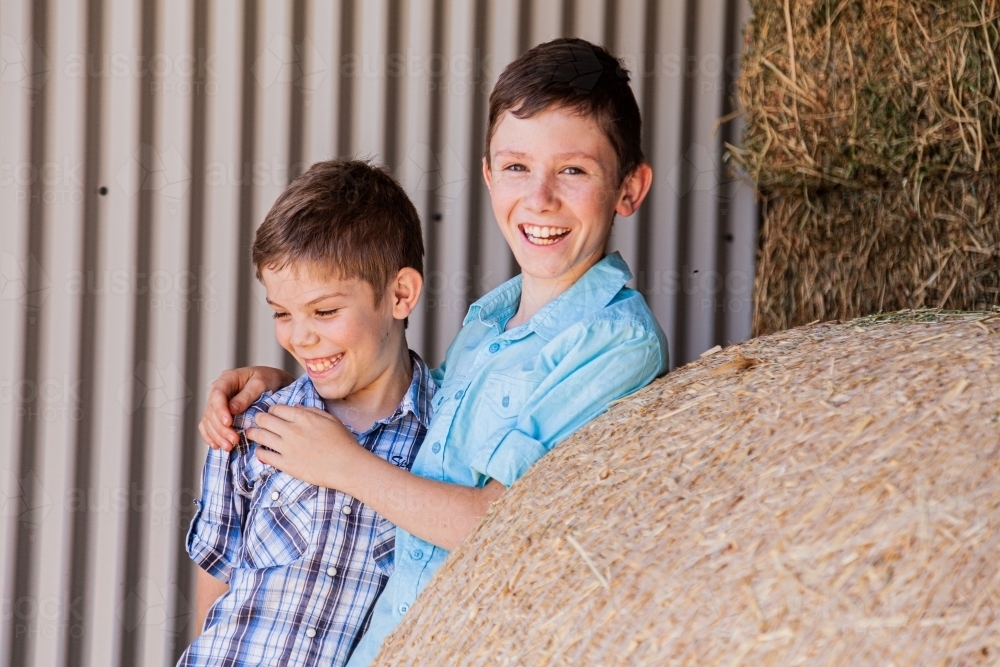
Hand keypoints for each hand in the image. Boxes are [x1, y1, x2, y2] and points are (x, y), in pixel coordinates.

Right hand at [198, 366, 294, 450]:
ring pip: (209, 421)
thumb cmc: (268, 379)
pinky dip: (211, 436)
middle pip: (211, 411)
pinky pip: (208, 425)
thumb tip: (232, 409)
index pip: (217, 395)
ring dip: (217, 435)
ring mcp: (217, 403)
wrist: (274, 382)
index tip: (228, 423)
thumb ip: (247, 396)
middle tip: (233, 440)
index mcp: (226, 379)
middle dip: (221, 428)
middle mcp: (218, 391)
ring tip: (228, 447)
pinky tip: (217, 446)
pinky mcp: (219, 413)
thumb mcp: (261, 384)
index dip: (220, 410)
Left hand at [249, 405, 368, 490]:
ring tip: (252, 434)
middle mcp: (292, 430)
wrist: (348, 466)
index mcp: (304, 417)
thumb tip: (295, 408)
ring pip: (260, 436)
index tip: (271, 414)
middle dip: (258, 419)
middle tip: (257, 422)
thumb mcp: (331, 419)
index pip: (276, 408)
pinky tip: (261, 451)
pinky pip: (264, 456)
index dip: (271, 410)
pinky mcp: (286, 465)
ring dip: (253, 433)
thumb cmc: (343, 442)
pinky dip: (259, 452)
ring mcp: (287, 448)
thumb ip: (311, 410)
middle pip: (264, 419)